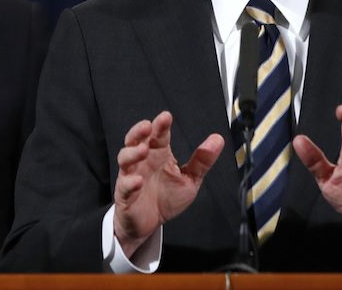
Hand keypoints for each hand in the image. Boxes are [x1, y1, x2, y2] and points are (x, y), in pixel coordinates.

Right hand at [113, 111, 223, 256]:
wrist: (150, 224)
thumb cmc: (166, 199)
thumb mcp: (190, 179)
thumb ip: (202, 160)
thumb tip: (217, 140)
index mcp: (159, 155)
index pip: (158, 135)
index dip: (161, 125)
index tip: (166, 117)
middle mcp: (143, 162)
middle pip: (135, 140)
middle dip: (139, 131)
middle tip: (148, 126)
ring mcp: (131, 176)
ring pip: (125, 159)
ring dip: (132, 153)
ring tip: (143, 150)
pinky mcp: (125, 195)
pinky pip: (123, 186)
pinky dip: (129, 182)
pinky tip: (138, 181)